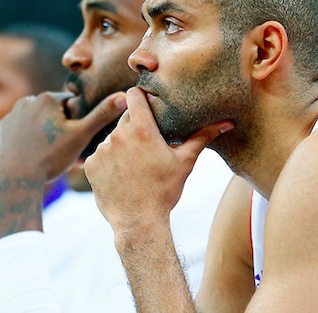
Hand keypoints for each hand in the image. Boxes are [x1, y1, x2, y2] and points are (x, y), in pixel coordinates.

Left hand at [0, 90, 125, 242]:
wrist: (13, 180)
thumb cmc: (49, 157)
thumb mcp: (80, 136)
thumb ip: (102, 115)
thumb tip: (125, 95)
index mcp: (47, 99)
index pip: (68, 106)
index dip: (75, 122)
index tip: (75, 140)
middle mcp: (25, 102)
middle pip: (47, 114)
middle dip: (55, 129)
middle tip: (61, 153)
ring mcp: (6, 117)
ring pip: (28, 125)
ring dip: (36, 136)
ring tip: (41, 159)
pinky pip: (7, 136)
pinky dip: (14, 144)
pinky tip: (20, 159)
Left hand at [85, 87, 232, 235]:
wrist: (138, 223)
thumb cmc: (165, 191)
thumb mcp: (185, 162)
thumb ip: (202, 137)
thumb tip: (227, 123)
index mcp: (142, 129)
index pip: (134, 94)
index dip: (140, 96)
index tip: (147, 103)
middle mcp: (118, 134)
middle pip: (125, 119)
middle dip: (135, 127)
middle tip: (147, 144)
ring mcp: (102, 149)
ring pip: (113, 138)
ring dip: (121, 146)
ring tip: (135, 166)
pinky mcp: (91, 164)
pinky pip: (100, 155)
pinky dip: (109, 162)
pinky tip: (121, 176)